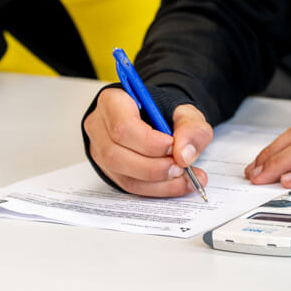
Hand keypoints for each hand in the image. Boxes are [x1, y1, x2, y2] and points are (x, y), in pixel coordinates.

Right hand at [83, 89, 213, 196]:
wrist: (158, 120)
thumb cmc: (164, 112)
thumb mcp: (184, 111)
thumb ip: (190, 127)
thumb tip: (184, 154)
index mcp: (113, 101)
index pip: (122, 126)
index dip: (149, 142)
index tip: (173, 145)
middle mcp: (99, 127)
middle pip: (116, 155)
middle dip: (153, 167)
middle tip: (181, 166)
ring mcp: (100, 151)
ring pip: (122, 175)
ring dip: (158, 182)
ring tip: (184, 176)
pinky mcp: (110, 170)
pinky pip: (130, 186)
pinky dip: (157, 189)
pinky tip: (178, 184)